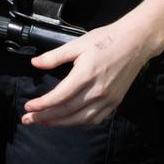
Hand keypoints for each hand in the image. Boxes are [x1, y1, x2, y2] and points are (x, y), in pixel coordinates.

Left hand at [22, 15, 160, 126]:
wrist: (135, 43)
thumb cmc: (105, 40)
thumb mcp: (77, 44)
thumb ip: (55, 56)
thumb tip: (35, 63)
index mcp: (85, 75)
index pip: (60, 96)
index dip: (42, 104)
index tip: (28, 107)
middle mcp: (97, 91)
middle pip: (67, 111)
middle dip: (45, 117)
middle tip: (27, 119)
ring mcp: (107, 99)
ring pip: (80, 119)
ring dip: (59, 123)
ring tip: (43, 122)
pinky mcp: (115, 102)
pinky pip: (94, 119)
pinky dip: (78, 123)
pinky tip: (67, 121)